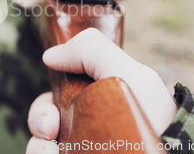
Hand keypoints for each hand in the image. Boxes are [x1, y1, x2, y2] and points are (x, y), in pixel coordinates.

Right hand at [25, 28, 177, 153]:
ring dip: (37, 146)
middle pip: (45, 120)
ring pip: (42, 144)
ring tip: (50, 152)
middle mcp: (87, 126)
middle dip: (39, 121)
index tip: (51, 111)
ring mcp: (85, 147)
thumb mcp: (128, 73)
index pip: (56, 98)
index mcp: (95, 100)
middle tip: (50, 130)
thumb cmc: (155, 117)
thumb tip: (50, 56)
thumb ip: (91, 50)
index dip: (45, 103)